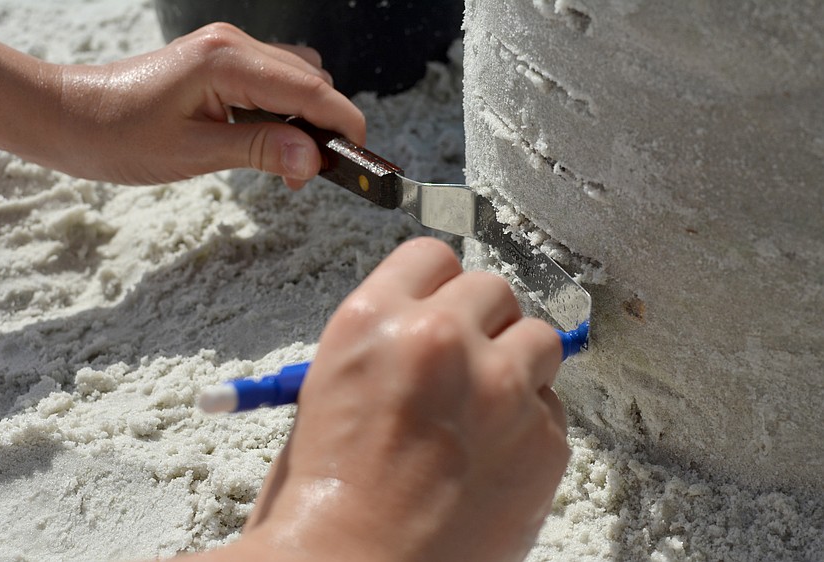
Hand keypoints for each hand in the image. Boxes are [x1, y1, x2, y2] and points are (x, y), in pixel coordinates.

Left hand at [0, 24, 364, 186]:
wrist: (68, 116)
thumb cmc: (118, 135)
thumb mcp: (192, 153)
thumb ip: (259, 151)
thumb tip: (314, 160)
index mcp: (227, 61)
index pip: (312, 90)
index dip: (344, 126)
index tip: (360, 162)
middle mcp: (234, 45)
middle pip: (312, 82)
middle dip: (324, 129)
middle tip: (306, 178)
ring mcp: (228, 50)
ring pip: (297, 81)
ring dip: (305, 122)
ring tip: (286, 165)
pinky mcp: (222, 62)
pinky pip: (274, 83)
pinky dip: (284, 114)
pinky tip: (268, 143)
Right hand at [237, 237, 569, 561]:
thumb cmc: (322, 501)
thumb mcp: (327, 393)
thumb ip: (386, 347)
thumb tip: (430, 329)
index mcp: (373, 320)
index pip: (432, 256)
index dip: (439, 283)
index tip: (445, 303)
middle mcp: (440, 339)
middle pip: (493, 288)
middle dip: (483, 322)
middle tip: (468, 362)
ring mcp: (499, 387)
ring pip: (539, 339)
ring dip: (517, 365)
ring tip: (486, 411)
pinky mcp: (542, 441)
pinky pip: (552, 409)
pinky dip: (530, 426)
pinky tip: (493, 461)